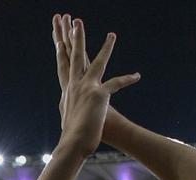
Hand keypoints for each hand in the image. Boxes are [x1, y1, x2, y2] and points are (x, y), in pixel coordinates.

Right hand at [52, 16, 138, 156]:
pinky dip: (127, 80)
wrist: (73, 144)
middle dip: (74, 36)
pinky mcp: (99, 96)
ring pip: (97, 63)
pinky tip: (137, 75)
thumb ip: (70, 108)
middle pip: (74, 56)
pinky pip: (116, 84)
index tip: (58, 36)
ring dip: (106, 48)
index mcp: (67, 90)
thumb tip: (68, 108)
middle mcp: (74, 85)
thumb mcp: (68, 117)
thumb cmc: (71, 135)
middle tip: (73, 19)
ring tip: (113, 34)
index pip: (63, 64)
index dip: (60, 49)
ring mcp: (86, 89)